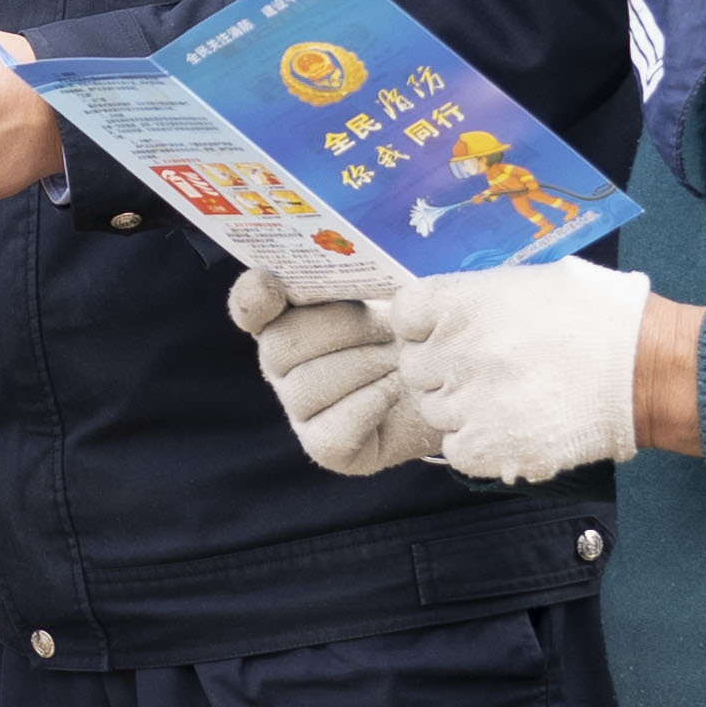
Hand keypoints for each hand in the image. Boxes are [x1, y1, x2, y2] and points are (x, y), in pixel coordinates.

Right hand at [229, 269, 430, 475]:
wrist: (453, 383)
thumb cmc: (418, 331)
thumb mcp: (397, 293)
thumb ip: (361, 275)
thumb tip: (342, 260)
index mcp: (291, 315)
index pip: (251, 305)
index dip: (253, 296)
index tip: (269, 283)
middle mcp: (284, 364)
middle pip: (280, 345)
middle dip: (342, 328)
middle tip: (388, 325)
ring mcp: (301, 408)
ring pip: (305, 389)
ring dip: (364, 368)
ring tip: (400, 361)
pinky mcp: (326, 446)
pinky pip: (331, 432)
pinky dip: (369, 407)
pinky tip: (394, 392)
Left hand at [372, 256, 654, 485]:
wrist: (647, 370)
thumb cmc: (598, 317)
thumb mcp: (531, 282)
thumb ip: (478, 297)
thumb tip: (446, 313)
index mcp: (463, 302)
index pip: (404, 313)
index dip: (425, 325)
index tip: (447, 332)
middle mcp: (456, 350)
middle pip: (415, 365)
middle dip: (444, 368)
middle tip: (489, 369)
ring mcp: (468, 402)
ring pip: (434, 409)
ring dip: (462, 406)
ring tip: (510, 397)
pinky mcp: (487, 448)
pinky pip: (455, 448)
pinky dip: (477, 442)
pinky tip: (511, 426)